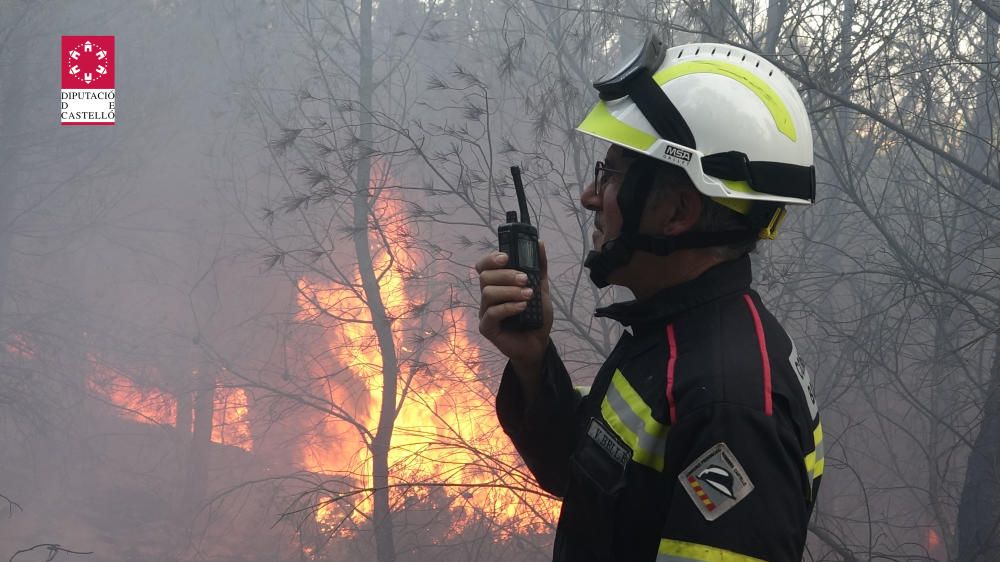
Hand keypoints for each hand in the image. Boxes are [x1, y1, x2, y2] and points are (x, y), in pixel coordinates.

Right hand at [475, 242, 552, 374]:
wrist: (539, 344)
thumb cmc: (536, 317)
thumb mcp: (541, 289)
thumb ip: (539, 268)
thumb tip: (540, 243)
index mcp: (497, 284)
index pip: (484, 266)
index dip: (491, 258)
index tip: (506, 257)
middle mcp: (488, 297)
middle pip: (485, 277)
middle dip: (506, 275)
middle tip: (525, 279)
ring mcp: (485, 312)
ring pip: (488, 293)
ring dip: (510, 291)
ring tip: (528, 296)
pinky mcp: (487, 327)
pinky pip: (491, 313)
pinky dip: (509, 307)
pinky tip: (522, 307)